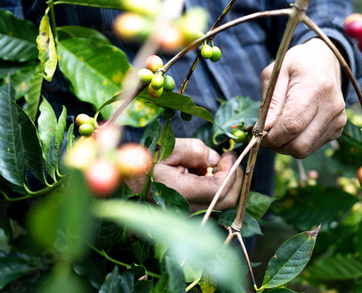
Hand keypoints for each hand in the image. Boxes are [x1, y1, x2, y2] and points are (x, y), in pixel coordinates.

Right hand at [124, 138, 242, 211]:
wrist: (127, 177)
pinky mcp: (187, 212)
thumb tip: (215, 159)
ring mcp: (187, 213)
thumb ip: (196, 150)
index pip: (221, 188)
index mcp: (182, 192)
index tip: (228, 155)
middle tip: (229, 160)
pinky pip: (209, 203)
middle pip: (227, 201)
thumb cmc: (146, 161)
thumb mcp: (170, 147)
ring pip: (220, 204)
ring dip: (224, 183)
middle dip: (235, 179)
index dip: (231, 171)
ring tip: (211, 165)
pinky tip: (200, 174)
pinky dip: (214, 188)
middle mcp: (187, 208)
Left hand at [261, 38, 346, 157]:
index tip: (259, 133)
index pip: (291, 126)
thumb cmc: (297, 64)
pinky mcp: (338, 128)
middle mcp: (331, 107)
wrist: (325, 60)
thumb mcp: (276, 74)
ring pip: (305, 150)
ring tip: (278, 129)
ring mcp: (338, 120)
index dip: (271, 136)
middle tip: (266, 134)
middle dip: (277, 145)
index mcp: (315, 88)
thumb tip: (262, 130)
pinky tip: (293, 127)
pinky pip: (312, 147)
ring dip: (286, 146)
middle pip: (299, 145)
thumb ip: (269, 103)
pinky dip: (297, 142)